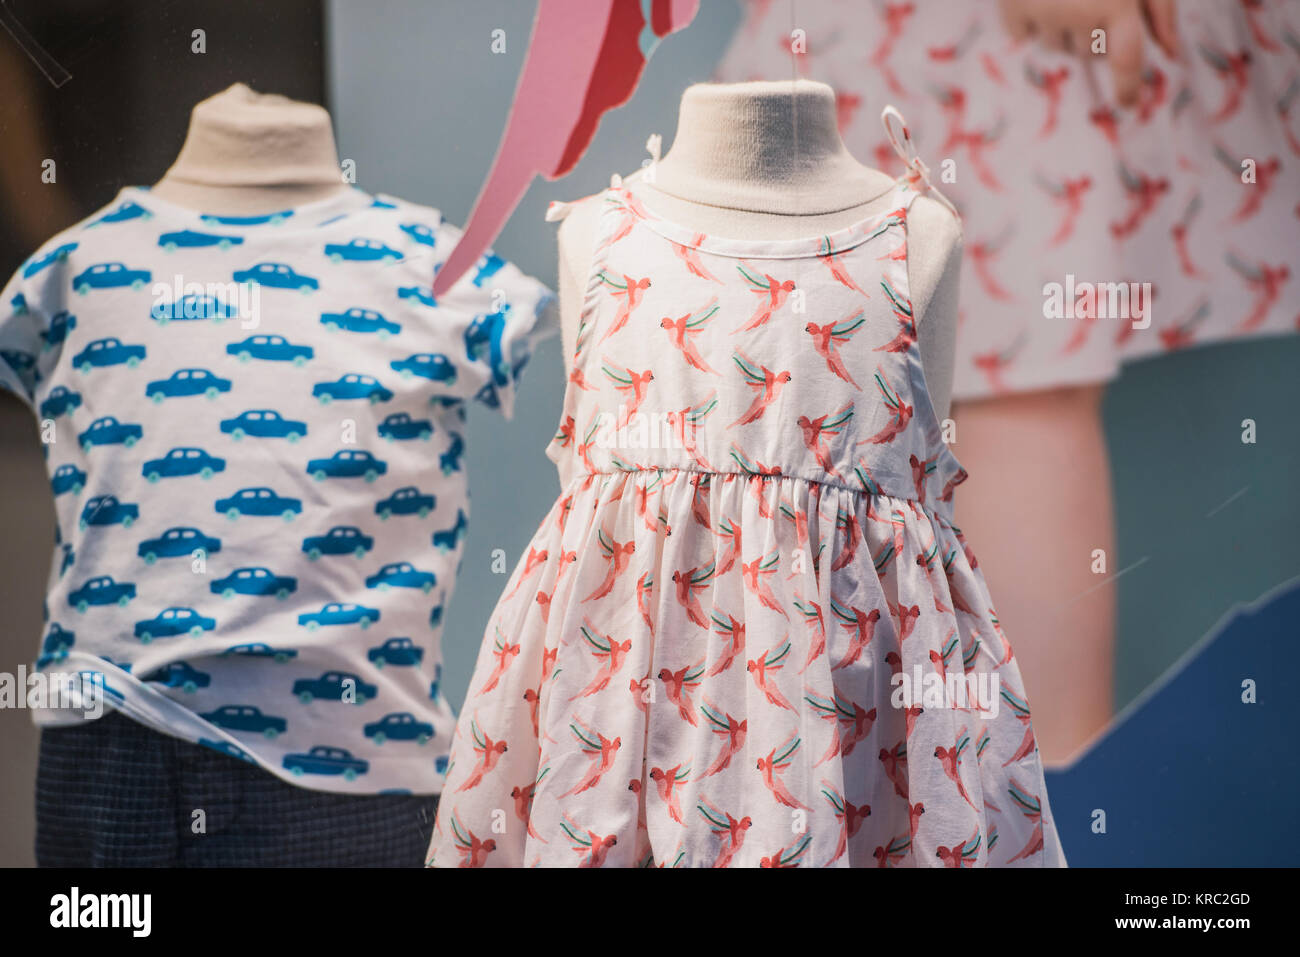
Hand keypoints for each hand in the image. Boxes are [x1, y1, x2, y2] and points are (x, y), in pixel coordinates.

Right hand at [997, 0, 1179, 106]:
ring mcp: (1042, 14)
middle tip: (1094, 3)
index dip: (1127, 87)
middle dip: (1096, 36)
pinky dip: (1031, 23)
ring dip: (1065, 30)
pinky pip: (1024, 35)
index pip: (1126, 60)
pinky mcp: (1012, 9)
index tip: (1127, 106)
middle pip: (1091, 52)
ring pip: (1058, 47)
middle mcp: (1080, 13)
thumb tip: (1169, 54)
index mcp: (1119, 2)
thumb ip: (1160, 10)